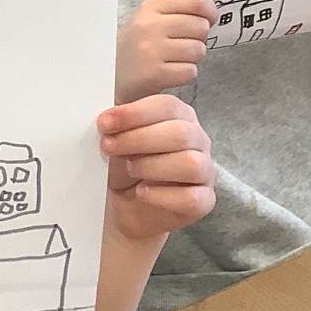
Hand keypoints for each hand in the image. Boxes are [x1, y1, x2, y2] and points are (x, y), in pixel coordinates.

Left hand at [98, 94, 214, 242]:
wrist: (126, 204)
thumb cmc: (125, 165)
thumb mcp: (117, 136)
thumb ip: (118, 121)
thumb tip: (109, 116)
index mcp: (180, 116)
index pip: (168, 106)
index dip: (135, 113)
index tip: (105, 122)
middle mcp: (198, 140)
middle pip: (181, 133)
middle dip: (139, 139)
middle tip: (109, 146)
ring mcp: (205, 171)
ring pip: (191, 164)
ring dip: (152, 166)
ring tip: (130, 169)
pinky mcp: (204, 200)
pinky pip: (191, 198)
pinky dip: (161, 196)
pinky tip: (141, 191)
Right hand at [116, 0, 212, 103]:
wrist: (108, 76)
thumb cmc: (136, 47)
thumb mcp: (149, 19)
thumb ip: (178, 10)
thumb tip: (211, 7)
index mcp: (151, 7)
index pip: (196, 0)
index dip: (210, 11)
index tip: (209, 19)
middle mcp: (150, 25)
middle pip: (201, 27)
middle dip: (199, 38)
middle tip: (184, 44)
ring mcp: (151, 50)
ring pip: (198, 50)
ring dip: (192, 58)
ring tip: (175, 59)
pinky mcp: (154, 74)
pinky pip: (190, 71)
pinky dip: (185, 74)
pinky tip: (170, 73)